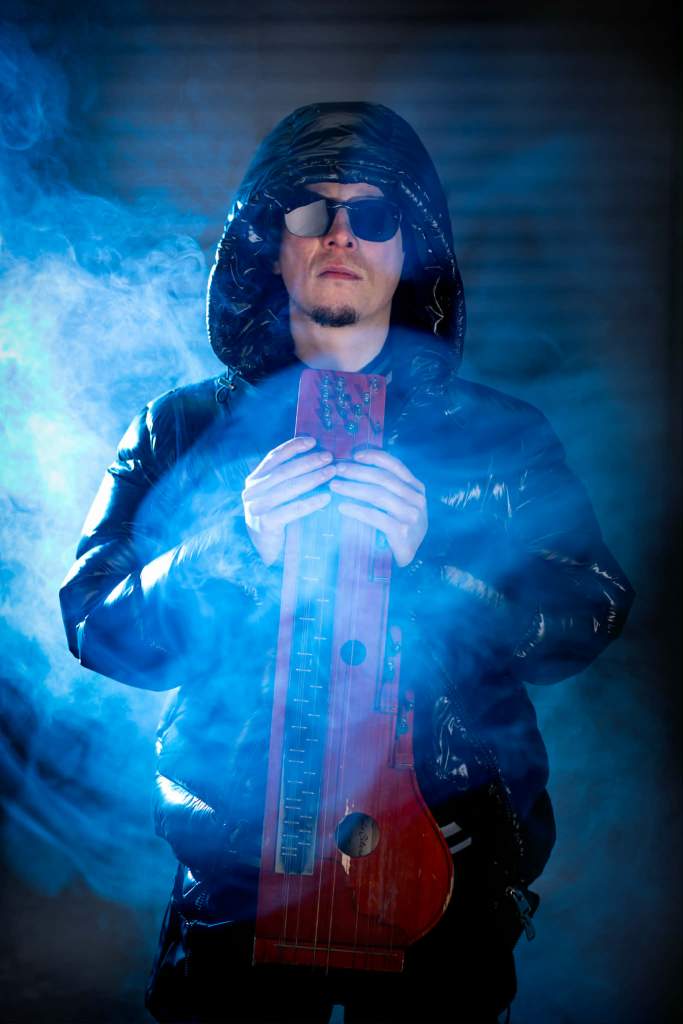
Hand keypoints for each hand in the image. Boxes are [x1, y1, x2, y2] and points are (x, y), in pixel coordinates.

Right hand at [242, 436, 334, 565]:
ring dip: (313, 478)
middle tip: (329, 457)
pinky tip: (327, 498)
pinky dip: (311, 502)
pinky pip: (292, 509)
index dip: (293, 447)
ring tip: (332, 472)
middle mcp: (252, 491)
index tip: (313, 441)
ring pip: (288, 487)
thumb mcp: (280, 497)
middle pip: (284, 471)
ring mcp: (256, 507)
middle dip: (308, 461)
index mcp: (254, 480)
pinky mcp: (265, 524)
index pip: (274, 457)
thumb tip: (318, 456)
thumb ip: (290, 479)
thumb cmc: (279, 522)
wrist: (267, 554)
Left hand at [328, 448, 427, 567]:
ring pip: (378, 495)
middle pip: (383, 478)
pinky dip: (357, 510)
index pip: (395, 465)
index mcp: (416, 488)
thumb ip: (387, 487)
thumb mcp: (400, 503)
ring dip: (353, 488)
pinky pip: (375, 517)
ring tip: (335, 486)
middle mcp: (417, 499)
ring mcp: (411, 516)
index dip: (374, 456)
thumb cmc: (400, 527)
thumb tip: (356, 466)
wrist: (410, 557)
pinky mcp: (402, 532)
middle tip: (337, 470)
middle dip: (357, 471)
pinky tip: (342, 507)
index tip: (354, 455)